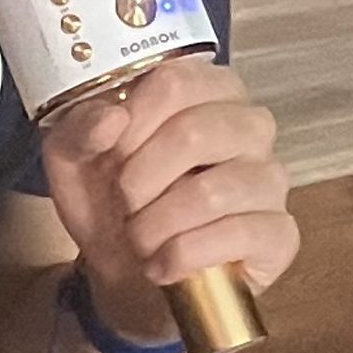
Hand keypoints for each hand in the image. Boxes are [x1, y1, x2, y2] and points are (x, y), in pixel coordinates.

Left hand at [35, 52, 301, 341]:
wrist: (127, 269)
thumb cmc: (109, 201)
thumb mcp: (72, 160)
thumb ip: (79, 129)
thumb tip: (110, 119)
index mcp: (206, 92)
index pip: (177, 82)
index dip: (133, 121)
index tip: (112, 153)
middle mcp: (249, 127)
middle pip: (196, 132)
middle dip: (139, 180)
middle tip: (125, 202)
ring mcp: (270, 180)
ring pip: (212, 192)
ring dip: (156, 226)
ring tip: (140, 239)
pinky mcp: (280, 233)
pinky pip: (240, 236)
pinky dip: (185, 255)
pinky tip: (164, 265)